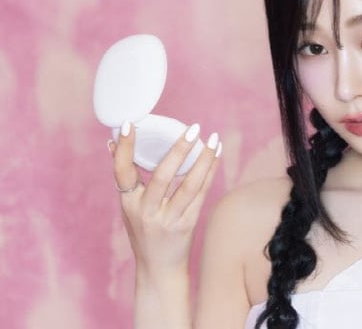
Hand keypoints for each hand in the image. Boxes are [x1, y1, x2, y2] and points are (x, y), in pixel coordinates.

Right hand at [109, 121, 221, 276]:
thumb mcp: (129, 207)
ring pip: (188, 185)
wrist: (158, 270)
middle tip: (193, 128)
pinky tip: (216, 156)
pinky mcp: (187, 225)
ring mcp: (168, 220)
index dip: (125, 148)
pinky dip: (210, 173)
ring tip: (213, 139)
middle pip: (162, 176)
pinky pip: (201, 194)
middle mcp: (146, 212)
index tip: (130, 123)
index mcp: (128, 203)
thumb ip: (126, 178)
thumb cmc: (144, 232)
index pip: (122, 171)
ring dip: (203, 160)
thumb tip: (113, 143)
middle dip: (178, 149)